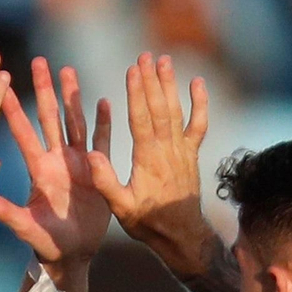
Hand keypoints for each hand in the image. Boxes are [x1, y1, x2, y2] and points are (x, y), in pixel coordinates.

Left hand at [0, 58, 113, 280]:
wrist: (72, 257)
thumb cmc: (46, 245)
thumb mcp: (27, 229)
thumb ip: (8, 214)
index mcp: (39, 170)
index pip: (24, 134)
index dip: (15, 110)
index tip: (3, 85)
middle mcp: (57, 161)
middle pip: (50, 118)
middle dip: (45, 89)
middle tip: (39, 60)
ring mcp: (79, 164)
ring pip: (75, 122)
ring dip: (73, 97)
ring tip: (68, 69)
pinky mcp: (99, 172)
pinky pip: (103, 142)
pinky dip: (104, 122)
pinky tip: (105, 101)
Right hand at [88, 53, 215, 277]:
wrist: (182, 235)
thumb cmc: (147, 222)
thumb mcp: (120, 208)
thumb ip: (106, 182)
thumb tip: (91, 155)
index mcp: (147, 160)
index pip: (141, 119)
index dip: (136, 93)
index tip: (132, 70)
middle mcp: (167, 150)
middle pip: (159, 108)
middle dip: (151, 80)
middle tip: (145, 56)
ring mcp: (182, 151)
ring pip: (176, 111)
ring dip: (170, 84)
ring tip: (164, 60)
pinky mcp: (192, 155)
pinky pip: (199, 125)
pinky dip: (200, 103)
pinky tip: (197, 83)